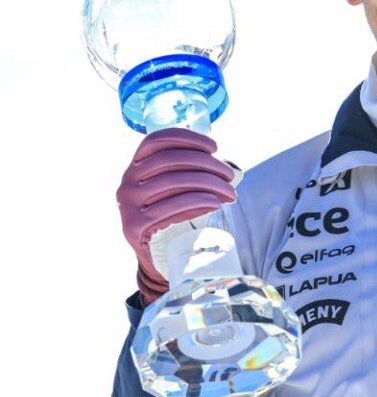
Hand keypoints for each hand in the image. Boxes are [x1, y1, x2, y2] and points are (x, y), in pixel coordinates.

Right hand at [116, 128, 236, 304]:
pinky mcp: (134, 226)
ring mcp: (127, 204)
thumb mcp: (173, 191)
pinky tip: (215, 203)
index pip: (157, 141)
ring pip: (173, 182)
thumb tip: (222, 166)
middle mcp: (127, 181)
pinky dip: (197, 202)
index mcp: (135, 167)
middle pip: (170, 161)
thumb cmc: (172, 218)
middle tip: (230, 175)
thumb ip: (186, 173)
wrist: (156, 258)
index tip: (214, 147)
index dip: (186, 138)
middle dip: (206, 164)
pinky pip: (171, 208)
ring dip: (208, 183)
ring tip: (229, 192)